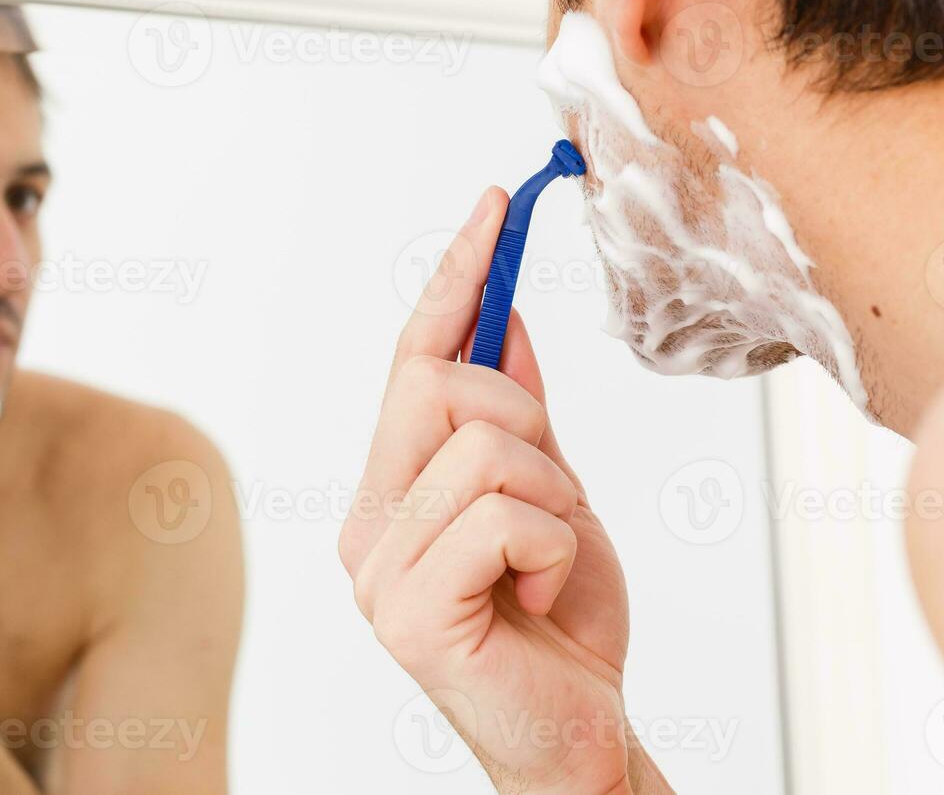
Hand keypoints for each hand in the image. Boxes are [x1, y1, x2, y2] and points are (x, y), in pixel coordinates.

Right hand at [340, 188, 636, 794]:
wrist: (579, 739)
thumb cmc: (559, 622)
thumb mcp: (552, 495)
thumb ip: (519, 414)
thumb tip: (507, 316)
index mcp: (388, 487)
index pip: (412, 358)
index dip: (456, 277)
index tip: (497, 204)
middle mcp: (365, 521)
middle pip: (435, 383)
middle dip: (524, 414)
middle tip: (557, 485)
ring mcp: (377, 569)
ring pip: (484, 447)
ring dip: (555, 497)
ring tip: (553, 559)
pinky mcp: (409, 613)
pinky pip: (502, 516)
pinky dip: (556, 545)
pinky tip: (543, 596)